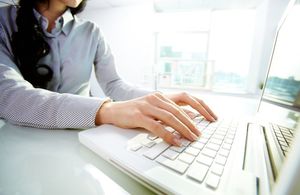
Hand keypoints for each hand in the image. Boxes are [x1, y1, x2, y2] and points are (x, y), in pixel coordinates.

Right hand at [96, 92, 216, 145]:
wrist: (114, 111)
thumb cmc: (136, 111)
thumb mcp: (155, 109)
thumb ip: (170, 111)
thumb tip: (191, 118)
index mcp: (162, 96)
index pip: (187, 98)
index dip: (201, 106)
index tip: (212, 117)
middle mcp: (156, 98)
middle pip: (180, 110)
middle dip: (193, 123)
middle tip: (200, 134)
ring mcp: (148, 106)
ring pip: (171, 117)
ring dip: (183, 129)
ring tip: (192, 138)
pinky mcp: (139, 116)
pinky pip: (157, 126)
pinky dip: (168, 135)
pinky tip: (175, 142)